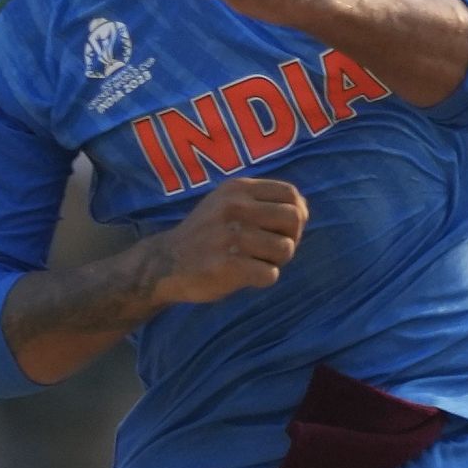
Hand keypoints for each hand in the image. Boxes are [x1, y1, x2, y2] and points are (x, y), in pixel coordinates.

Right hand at [151, 177, 309, 305]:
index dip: (297, 213)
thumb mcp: (228, 203)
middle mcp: (235, 207)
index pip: (291, 193)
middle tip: (273, 250)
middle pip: (294, 218)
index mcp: (238, 188)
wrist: (164, 263)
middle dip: (291, 238)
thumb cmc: (206, 234)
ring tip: (256, 262)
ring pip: (285, 248)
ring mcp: (230, 236)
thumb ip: (261, 201)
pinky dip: (264, 278)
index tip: (284, 229)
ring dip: (277, 261)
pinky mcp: (227, 266)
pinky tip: (246, 276)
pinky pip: (270, 274)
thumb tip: (303, 210)